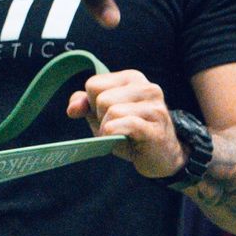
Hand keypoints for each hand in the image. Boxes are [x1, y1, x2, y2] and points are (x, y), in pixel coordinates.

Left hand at [66, 68, 187, 178]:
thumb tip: (72, 109)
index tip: (108, 117)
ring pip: (111, 111)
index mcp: (132, 78)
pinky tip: (125, 140)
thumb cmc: (130, 133)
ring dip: (109, 131)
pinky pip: (124, 124)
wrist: (162, 156)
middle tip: (116, 130)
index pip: (93, 84)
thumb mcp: (102, 116)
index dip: (93, 106)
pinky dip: (115, 135)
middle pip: (101, 98)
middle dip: (101, 119)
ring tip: (122, 136)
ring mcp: (154, 106)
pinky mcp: (155, 127)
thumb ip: (85, 105)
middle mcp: (146, 87)